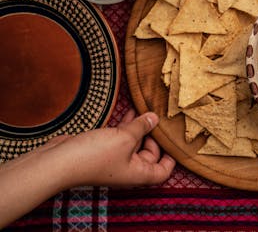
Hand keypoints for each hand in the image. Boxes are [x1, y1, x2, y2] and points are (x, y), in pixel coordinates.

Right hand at [52, 109, 175, 186]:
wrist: (59, 161)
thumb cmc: (94, 156)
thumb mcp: (125, 138)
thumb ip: (141, 127)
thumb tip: (155, 117)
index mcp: (139, 173)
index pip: (163, 172)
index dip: (171, 159)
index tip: (173, 140)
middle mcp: (129, 169)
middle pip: (150, 154)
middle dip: (154, 136)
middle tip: (160, 117)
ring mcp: (116, 160)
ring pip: (134, 143)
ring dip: (140, 127)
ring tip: (148, 109)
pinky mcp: (103, 150)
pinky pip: (120, 138)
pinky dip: (127, 125)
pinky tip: (132, 110)